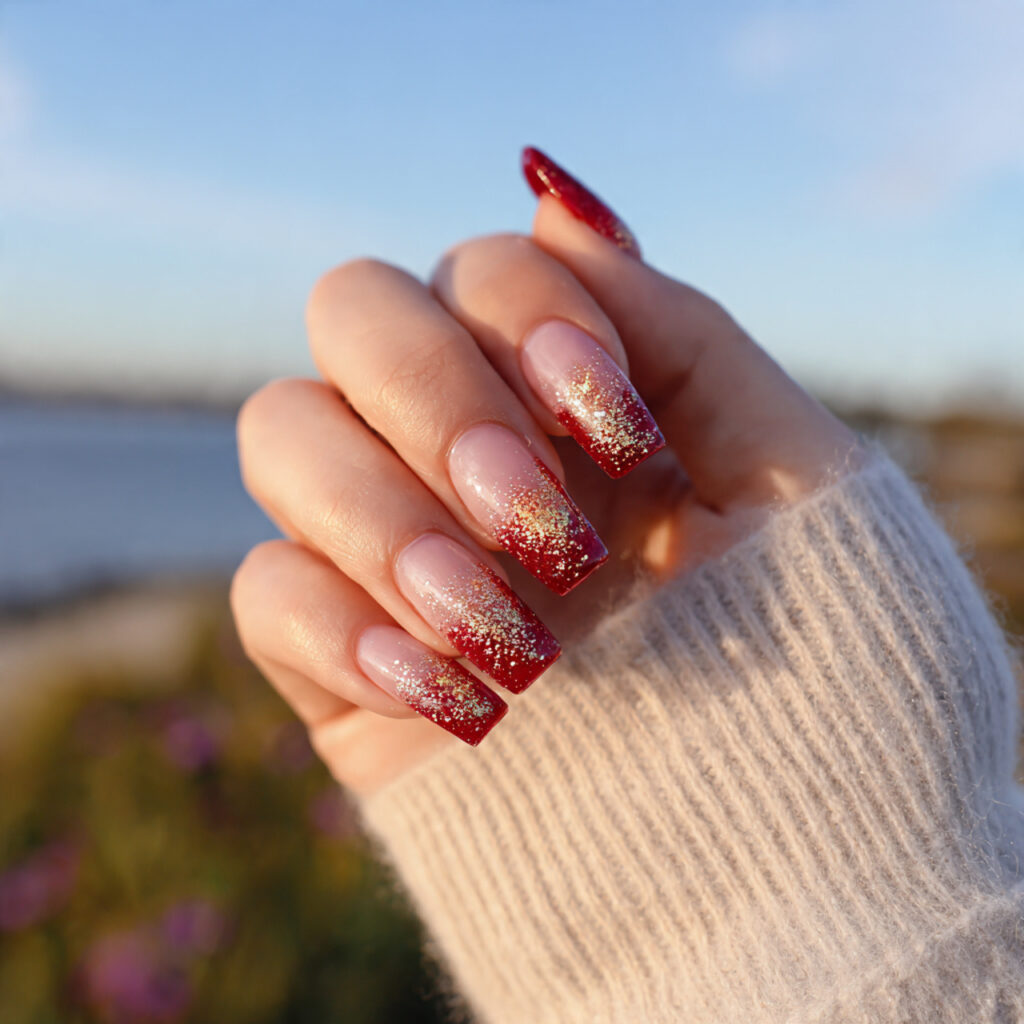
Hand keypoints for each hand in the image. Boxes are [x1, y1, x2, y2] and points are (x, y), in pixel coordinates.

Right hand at [232, 150, 857, 796]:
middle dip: (437, 399)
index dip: (532, 327)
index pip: (484, 272)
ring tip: (512, 638)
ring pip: (281, 433)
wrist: (787, 886)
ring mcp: (397, 549)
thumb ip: (680, 330)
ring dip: (387, 519)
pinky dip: (343, 627)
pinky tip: (455, 698)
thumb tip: (557, 199)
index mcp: (577, 401)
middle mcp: (472, 452)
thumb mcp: (796, 477)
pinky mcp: (341, 661)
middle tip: (544, 527)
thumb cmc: (826, 681)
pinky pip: (264, 591)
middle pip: (353, 311)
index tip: (624, 440)